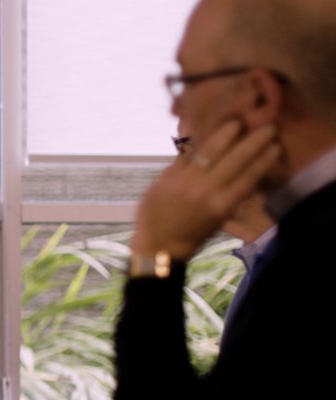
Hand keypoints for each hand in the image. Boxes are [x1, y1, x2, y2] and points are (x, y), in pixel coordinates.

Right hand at [131, 121, 280, 260]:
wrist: (161, 247)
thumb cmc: (153, 214)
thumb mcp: (158, 186)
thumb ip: (178, 165)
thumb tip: (195, 142)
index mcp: (182, 180)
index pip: (207, 153)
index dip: (225, 136)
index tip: (237, 122)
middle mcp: (202, 190)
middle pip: (232, 162)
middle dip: (252, 143)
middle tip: (268, 128)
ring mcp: (216, 202)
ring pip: (244, 177)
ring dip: (262, 160)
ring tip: (275, 145)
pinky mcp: (224, 213)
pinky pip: (244, 192)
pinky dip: (256, 177)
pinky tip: (266, 167)